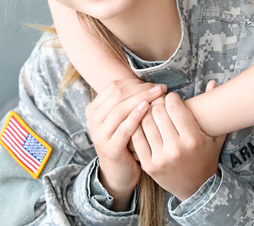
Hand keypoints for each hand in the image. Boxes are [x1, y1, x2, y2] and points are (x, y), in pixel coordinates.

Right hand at [85, 78, 166, 210]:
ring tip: (158, 95)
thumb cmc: (126, 141)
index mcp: (93, 110)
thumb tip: (149, 81)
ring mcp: (99, 135)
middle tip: (160, 88)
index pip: (114, 87)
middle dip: (141, 89)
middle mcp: (92, 120)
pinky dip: (136, 116)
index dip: (135, 83)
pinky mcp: (109, 148)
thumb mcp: (123, 119)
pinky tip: (148, 109)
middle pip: (118, 95)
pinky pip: (124, 128)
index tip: (154, 84)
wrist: (119, 172)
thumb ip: (128, 101)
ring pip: (121, 109)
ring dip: (142, 99)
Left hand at [131, 80, 224, 200]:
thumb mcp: (215, 136)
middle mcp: (176, 148)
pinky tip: (141, 123)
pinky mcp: (149, 165)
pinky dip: (136, 127)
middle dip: (157, 102)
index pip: (173, 106)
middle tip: (158, 101)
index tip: (171, 98)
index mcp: (193, 139)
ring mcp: (160, 158)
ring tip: (149, 110)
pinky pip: (136, 138)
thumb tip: (213, 81)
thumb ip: (214, 109)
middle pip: (158, 112)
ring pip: (145, 122)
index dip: (171, 97)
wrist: (196, 188)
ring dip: (145, 112)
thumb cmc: (206, 157)